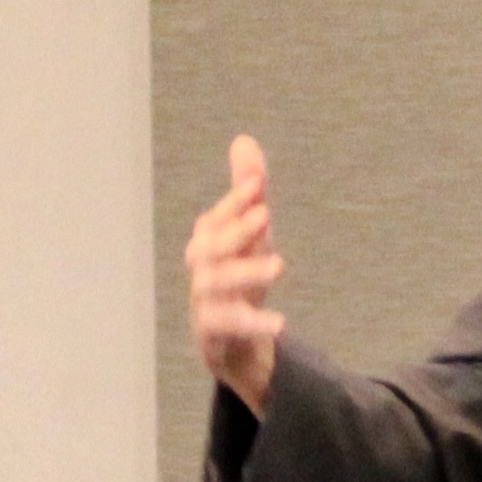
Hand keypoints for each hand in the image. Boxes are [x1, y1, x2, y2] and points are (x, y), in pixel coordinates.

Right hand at [183, 134, 287, 406]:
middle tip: (265, 216)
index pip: (215, 217)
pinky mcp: (213, 332)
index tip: (258, 186)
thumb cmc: (239, 277)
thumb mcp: (250, 234)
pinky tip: (280, 321)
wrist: (233, 341)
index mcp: (207, 241)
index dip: (234, 201)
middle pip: (209, 247)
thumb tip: (244, 140)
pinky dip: (253, 322)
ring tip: (279, 265)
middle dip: (235, 230)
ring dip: (245, 271)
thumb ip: (247, 192)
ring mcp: (204, 300)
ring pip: (215, 284)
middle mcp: (201, 268)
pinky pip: (228, 325)